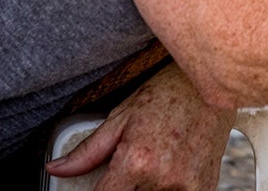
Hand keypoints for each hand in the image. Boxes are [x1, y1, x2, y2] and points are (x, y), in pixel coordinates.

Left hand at [45, 61, 235, 190]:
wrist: (213, 86)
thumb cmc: (168, 95)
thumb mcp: (122, 117)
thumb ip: (87, 151)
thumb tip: (54, 168)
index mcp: (137, 162)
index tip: (98, 188)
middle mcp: (163, 178)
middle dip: (125, 186)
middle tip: (132, 169)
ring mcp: (187, 186)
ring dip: (146, 187)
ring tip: (153, 166)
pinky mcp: (204, 187)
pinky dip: (168, 188)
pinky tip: (170, 171)